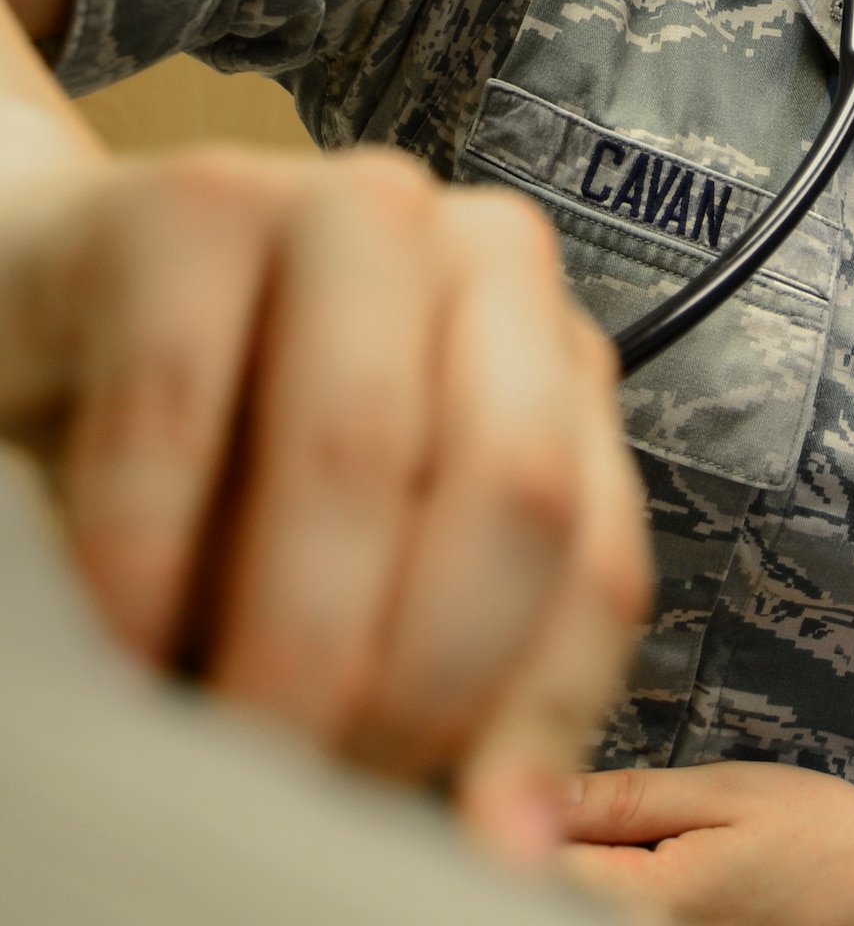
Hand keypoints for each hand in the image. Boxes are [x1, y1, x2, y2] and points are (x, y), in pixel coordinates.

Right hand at [0, 46, 650, 863]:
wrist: (69, 314)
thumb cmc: (233, 452)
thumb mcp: (374, 556)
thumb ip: (456, 653)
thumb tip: (511, 838)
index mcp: (555, 351)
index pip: (595, 558)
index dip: (534, 717)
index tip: (472, 842)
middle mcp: (483, 252)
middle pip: (512, 491)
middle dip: (412, 679)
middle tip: (317, 779)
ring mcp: (346, 206)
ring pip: (359, 450)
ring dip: (288, 636)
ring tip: (228, 733)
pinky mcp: (195, 200)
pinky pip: (178, 411)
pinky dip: (143, 562)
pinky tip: (125, 640)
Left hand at [555, 760, 853, 925]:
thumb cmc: (821, 836)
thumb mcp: (725, 793)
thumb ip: (626, 800)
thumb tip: (537, 791)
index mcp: (652, 905)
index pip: (538, 867)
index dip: (519, 811)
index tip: (526, 767)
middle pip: (556, 893)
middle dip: (552, 836)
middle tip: (574, 784)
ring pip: (586, 904)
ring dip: (586, 862)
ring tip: (620, 821)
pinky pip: (620, 912)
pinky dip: (615, 882)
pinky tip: (644, 854)